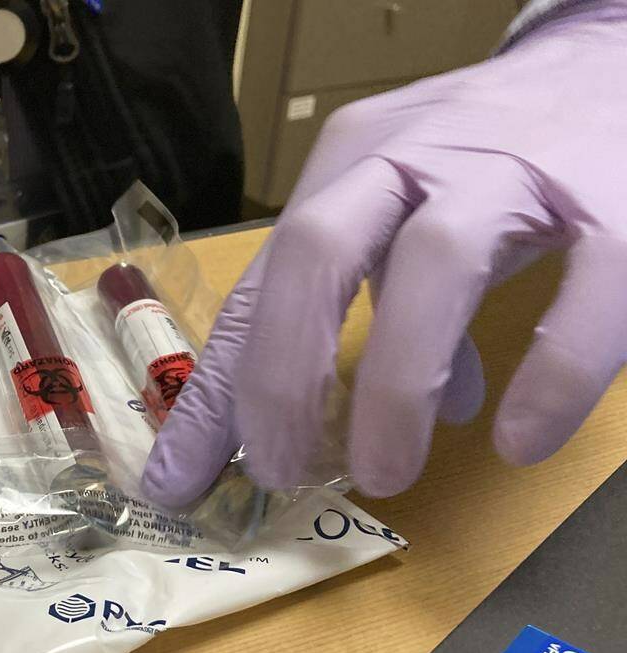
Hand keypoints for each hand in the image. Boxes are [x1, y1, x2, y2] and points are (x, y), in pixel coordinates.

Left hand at [144, 2, 626, 504]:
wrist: (615, 63)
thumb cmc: (492, 154)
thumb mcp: (401, 212)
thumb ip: (365, 308)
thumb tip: (351, 426)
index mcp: (349, 164)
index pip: (263, 283)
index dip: (217, 390)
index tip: (181, 479)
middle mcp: (416, 155)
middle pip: (318, 253)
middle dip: (283, 376)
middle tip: (281, 472)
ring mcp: (515, 174)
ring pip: (436, 267)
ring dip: (394, 386)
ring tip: (383, 475)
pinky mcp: (619, 204)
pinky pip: (584, 295)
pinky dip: (548, 376)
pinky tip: (516, 438)